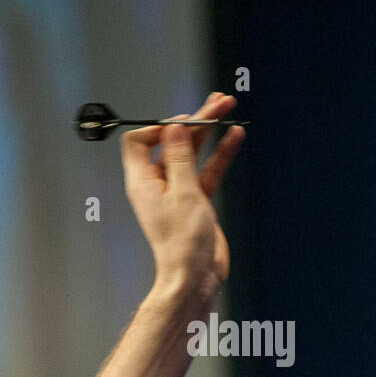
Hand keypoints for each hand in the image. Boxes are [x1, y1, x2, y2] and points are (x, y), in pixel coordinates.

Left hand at [121, 91, 244, 295]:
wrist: (195, 275)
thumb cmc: (182, 241)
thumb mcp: (183, 192)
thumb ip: (179, 157)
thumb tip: (174, 127)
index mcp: (142, 182)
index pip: (140, 142)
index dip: (159, 127)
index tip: (185, 123)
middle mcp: (157, 184)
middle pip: (171, 142)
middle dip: (194, 120)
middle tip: (219, 101)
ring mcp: (177, 191)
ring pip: (192, 152)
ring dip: (210, 130)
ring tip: (229, 107)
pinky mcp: (196, 200)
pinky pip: (208, 169)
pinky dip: (220, 153)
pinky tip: (235, 136)